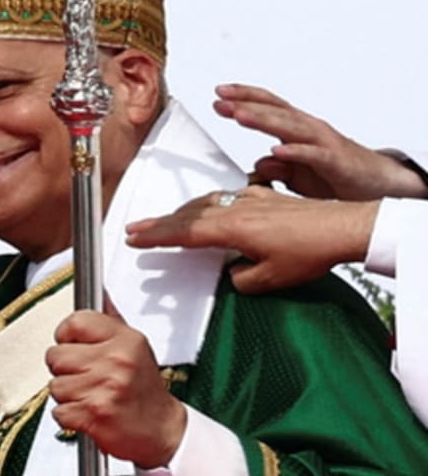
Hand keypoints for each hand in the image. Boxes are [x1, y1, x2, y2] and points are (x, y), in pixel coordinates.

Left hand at [46, 302, 185, 468]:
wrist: (162, 431)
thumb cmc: (144, 390)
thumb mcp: (135, 347)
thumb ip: (111, 320)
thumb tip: (99, 292)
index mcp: (125, 340)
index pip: (75, 322)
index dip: (65, 335)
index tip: (71, 344)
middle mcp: (116, 361)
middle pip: (57, 355)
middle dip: (63, 369)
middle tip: (83, 376)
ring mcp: (105, 387)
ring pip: (55, 385)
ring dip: (66, 395)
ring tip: (89, 396)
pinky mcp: (94, 415)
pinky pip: (58, 412)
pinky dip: (68, 417)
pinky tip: (87, 413)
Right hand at [125, 185, 376, 291]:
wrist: (341, 227)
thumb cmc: (308, 252)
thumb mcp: (271, 279)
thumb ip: (242, 280)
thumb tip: (233, 274)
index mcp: (231, 228)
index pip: (183, 232)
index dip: (156, 236)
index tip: (134, 237)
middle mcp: (234, 209)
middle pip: (187, 214)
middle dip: (159, 223)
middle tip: (135, 228)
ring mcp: (248, 199)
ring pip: (204, 202)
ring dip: (181, 213)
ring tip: (165, 222)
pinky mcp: (263, 196)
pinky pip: (225, 197)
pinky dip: (208, 204)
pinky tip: (210, 208)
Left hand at [214, 83, 427, 200]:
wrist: (377, 184)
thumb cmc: (336, 175)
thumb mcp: (299, 174)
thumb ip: (277, 168)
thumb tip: (259, 164)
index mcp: (297, 129)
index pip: (267, 106)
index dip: (244, 98)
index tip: (218, 94)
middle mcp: (308, 129)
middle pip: (274, 111)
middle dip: (246, 105)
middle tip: (221, 101)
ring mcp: (323, 143)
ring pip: (290, 126)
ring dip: (263, 120)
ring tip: (239, 115)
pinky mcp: (336, 162)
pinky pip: (313, 155)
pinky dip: (295, 151)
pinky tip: (277, 150)